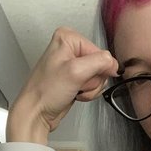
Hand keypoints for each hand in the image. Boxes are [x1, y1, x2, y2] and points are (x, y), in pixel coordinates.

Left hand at [7, 27, 119, 142]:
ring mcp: (73, 65)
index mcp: (68, 38)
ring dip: (90, 88)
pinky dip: (87, 93)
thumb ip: (99, 62)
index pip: (100, 52)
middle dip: (92, 80)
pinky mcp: (74, 79)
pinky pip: (93, 85)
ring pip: (98, 77)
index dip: (97, 69)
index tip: (84, 77)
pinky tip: (75, 94)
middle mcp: (70, 48)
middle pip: (100, 64)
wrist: (36, 113)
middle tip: (77, 84)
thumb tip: (114, 63)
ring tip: (74, 90)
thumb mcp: (76, 72)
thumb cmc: (45, 92)